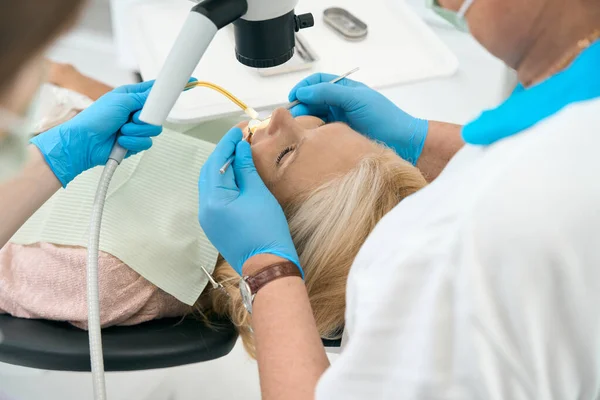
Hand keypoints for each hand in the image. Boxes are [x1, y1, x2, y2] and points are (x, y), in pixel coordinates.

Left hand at [30, 81, 161, 186]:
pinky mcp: (135, 142)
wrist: (85, 142)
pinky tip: (121, 140)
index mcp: (130, 97)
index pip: (152, 92)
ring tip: (122, 130)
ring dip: (137, 131)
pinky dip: (134, 142)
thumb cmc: (95, 118)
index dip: (162, 92)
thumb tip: (157, 93)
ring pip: (153, 130)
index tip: (175, 90)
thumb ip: (143, 97)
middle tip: (134, 117)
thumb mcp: (121, 101)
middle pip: (157, 113)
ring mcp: (135, 128)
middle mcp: (134, 112)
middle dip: (146, 118)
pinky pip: (146, 143)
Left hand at [198, 127, 300, 275]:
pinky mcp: (215, 225)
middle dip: (223, 153)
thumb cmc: (266, 230)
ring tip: (240, 154)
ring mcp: (208, 219)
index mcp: (213, 199)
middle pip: (209, 171)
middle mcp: (204, 208)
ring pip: (211, 184)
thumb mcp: (258, 194)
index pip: (216, 161)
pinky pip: (215, 196)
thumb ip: (246, 169)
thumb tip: (240, 149)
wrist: (268, 265)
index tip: (239, 130)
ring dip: (223, 167)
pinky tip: (237, 176)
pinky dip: (224, 182)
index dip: (228, 143)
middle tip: (240, 140)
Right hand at [289, 73, 428, 164]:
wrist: (402, 143)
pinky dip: (312, 135)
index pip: (317, 82)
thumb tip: (304, 92)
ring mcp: (338, 121)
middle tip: (293, 117)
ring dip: (305, 122)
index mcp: (344, 90)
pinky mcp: (338, 138)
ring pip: (314, 118)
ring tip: (299, 129)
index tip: (294, 97)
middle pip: (311, 101)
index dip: (304, 87)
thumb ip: (329, 93)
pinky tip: (309, 139)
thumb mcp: (356, 99)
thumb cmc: (385, 118)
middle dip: (300, 107)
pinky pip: (320, 134)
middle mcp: (339, 104)